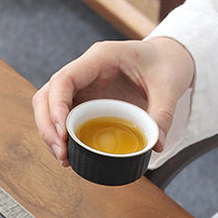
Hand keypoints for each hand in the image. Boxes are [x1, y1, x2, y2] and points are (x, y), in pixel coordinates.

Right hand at [32, 36, 194, 163]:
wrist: (168, 59)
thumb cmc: (166, 63)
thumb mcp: (170, 86)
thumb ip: (163, 113)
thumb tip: (156, 144)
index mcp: (100, 58)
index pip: (64, 80)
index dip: (56, 107)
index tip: (62, 134)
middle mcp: (84, 71)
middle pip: (47, 95)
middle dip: (48, 126)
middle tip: (61, 153)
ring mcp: (82, 86)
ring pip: (48, 107)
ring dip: (50, 133)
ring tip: (64, 158)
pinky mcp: (85, 100)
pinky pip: (63, 116)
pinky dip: (61, 135)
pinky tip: (69, 154)